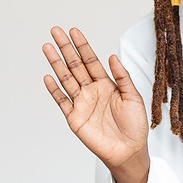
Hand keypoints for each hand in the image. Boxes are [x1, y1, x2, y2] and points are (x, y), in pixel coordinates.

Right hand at [42, 27, 149, 182]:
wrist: (129, 151)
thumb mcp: (133, 97)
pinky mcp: (74, 118)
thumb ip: (122, 77)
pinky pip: (62, 101)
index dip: (83, 46)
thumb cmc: (135, 125)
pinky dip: (54, 89)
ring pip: (66, 79)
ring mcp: (82, 103)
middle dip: (65, 48)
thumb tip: (112, 56)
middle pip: (75, 65)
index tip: (74, 31)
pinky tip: (48, 77)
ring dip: (56, 63)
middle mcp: (92, 91)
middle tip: (56, 31)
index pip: (91, 61)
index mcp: (106, 84)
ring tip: (47, 47)